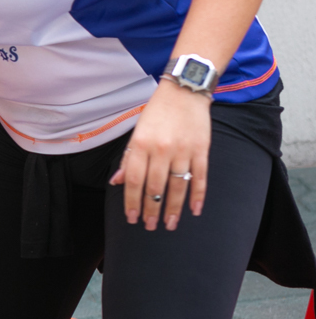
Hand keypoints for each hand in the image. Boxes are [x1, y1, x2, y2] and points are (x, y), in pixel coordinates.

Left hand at [109, 79, 211, 230]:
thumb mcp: (136, 133)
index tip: (132, 218)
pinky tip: (194, 211)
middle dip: (151, 210)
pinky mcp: (201, 150)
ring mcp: (183, 150)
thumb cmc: (156, 114)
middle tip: (150, 226)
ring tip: (170, 224)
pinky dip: (198, 196)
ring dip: (174, 209)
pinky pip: (200, 178)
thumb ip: (128, 159)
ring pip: (178, 187)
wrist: (183, 91)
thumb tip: (116, 182)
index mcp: (141, 144)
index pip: (135, 180)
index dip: (132, 201)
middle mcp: (161, 149)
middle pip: (155, 187)